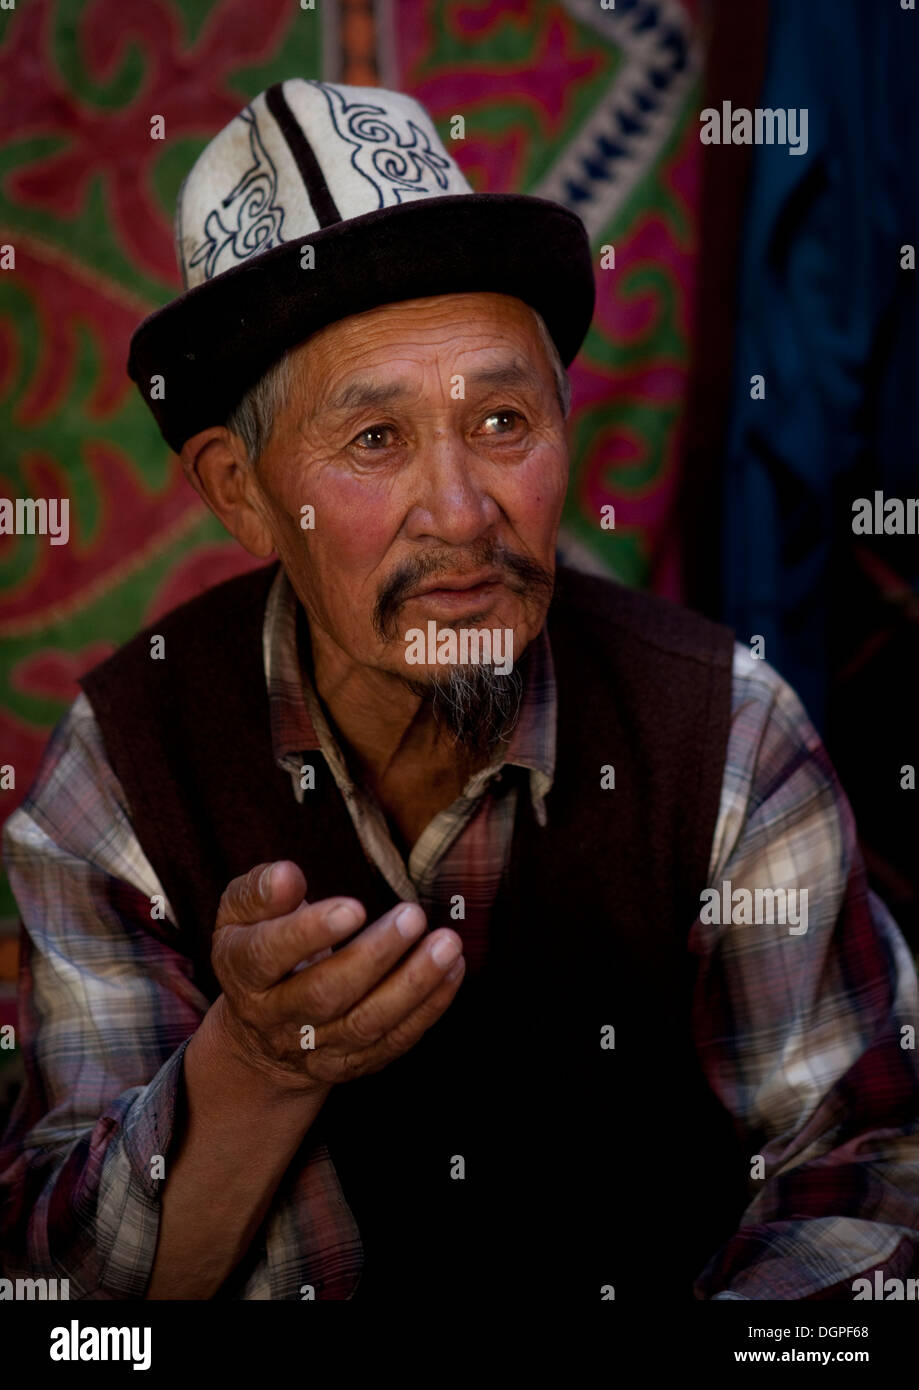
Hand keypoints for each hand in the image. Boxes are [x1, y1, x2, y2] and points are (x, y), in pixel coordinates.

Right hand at [210, 859, 464, 1094]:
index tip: (354, 908)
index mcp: (243, 972)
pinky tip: (452, 971)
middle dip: (374, 956)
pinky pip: (393, 1042)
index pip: (269, 955)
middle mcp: (274, 1017)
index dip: (310, 933)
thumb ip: (260, 891)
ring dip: (412, 985)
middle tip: (412, 915)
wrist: (260, 1033)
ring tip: (447, 944)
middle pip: (325, 994)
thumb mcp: (240, 913)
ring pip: (365, 1024)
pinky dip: (428, 1009)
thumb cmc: (260, 946)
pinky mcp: (350, 1064)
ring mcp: (314, 1048)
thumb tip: (287, 875)